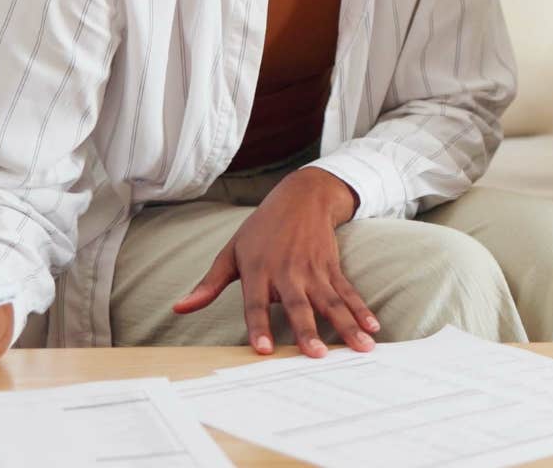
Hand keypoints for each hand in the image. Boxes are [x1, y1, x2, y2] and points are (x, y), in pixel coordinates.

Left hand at [173, 167, 379, 356]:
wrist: (302, 196)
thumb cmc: (261, 230)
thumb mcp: (231, 252)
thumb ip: (209, 284)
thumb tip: (179, 308)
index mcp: (258, 270)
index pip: (256, 303)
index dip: (259, 326)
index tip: (264, 350)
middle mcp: (287, 271)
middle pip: (299, 305)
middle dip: (309, 330)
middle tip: (318, 355)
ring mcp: (313, 269)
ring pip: (331, 301)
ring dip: (347, 325)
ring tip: (362, 347)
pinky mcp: (332, 267)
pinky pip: (347, 292)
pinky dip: (361, 310)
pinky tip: (373, 327)